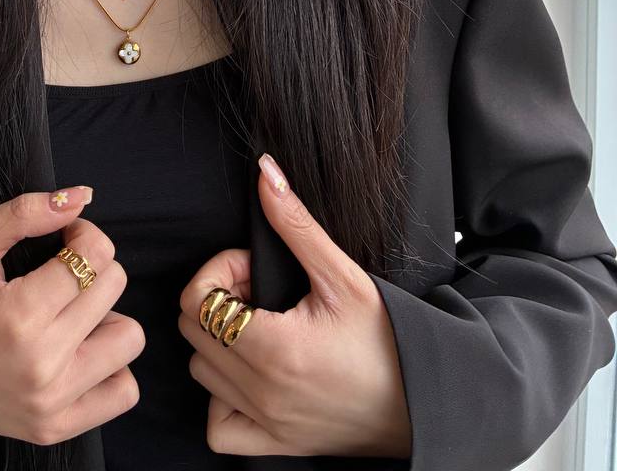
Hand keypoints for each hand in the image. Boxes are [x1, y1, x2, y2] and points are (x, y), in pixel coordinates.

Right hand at [0, 187, 144, 444]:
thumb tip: (82, 196)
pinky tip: (80, 351)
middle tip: (62, 273)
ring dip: (107, 317)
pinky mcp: (58, 427)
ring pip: (129, 338)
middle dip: (92, 267)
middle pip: (114, 286)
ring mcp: (53, 401)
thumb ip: (24, 213)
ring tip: (72, 315)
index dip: (84, 234)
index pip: (96, 254)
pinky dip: (111, 366)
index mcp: (19, 315)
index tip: (64, 239)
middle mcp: (42, 363)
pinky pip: (123, 391)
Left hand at [177, 153, 412, 458]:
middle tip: (260, 292)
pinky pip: (218, 427)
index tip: (253, 269)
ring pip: (202, 372)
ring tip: (261, 326)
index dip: (219, 271)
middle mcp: (263, 391)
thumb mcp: (342, 275)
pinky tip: (252, 374)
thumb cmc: (387, 338)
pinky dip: (222, 399)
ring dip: (220, 342)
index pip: (196, 300)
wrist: (423, 399)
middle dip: (219, 299)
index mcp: (276, 348)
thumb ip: (295, 224)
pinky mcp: (275, 444)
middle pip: (193, 331)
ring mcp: (266, 422)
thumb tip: (265, 173)